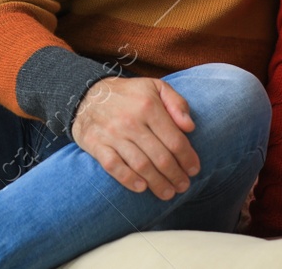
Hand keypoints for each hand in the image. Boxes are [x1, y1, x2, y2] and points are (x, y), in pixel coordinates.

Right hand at [71, 76, 199, 198]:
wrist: (87, 94)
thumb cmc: (128, 94)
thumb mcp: (156, 87)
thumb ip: (177, 103)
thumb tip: (190, 127)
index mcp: (149, 106)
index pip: (175, 140)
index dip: (188, 159)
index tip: (194, 170)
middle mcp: (131, 121)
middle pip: (160, 157)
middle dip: (176, 176)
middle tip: (183, 186)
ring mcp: (112, 134)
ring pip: (141, 166)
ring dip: (158, 183)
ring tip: (168, 193)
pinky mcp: (96, 144)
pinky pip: (114, 167)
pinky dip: (129, 180)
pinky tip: (141, 188)